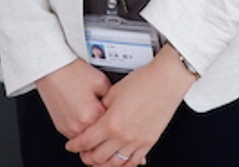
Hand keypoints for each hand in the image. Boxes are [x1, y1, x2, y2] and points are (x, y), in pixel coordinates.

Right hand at [35, 58, 110, 138]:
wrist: (52, 70)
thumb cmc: (73, 73)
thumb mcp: (101, 81)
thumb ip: (112, 98)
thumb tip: (117, 107)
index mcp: (91, 116)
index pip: (111, 128)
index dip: (115, 120)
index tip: (117, 116)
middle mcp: (78, 126)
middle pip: (99, 137)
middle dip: (104, 128)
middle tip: (107, 116)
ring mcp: (68, 128)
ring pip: (87, 140)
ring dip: (92, 131)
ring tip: (92, 112)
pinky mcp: (60, 127)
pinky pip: (76, 135)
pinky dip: (81, 129)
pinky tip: (83, 114)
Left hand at [65, 46, 195, 165]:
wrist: (166, 80)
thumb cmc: (143, 81)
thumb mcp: (114, 91)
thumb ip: (102, 107)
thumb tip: (96, 114)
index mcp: (111, 122)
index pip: (86, 141)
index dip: (75, 145)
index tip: (72, 145)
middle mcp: (123, 135)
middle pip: (98, 156)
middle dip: (87, 157)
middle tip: (83, 154)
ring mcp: (137, 141)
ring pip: (115, 163)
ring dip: (103, 164)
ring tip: (98, 161)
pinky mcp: (149, 142)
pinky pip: (134, 161)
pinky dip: (124, 165)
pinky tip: (119, 163)